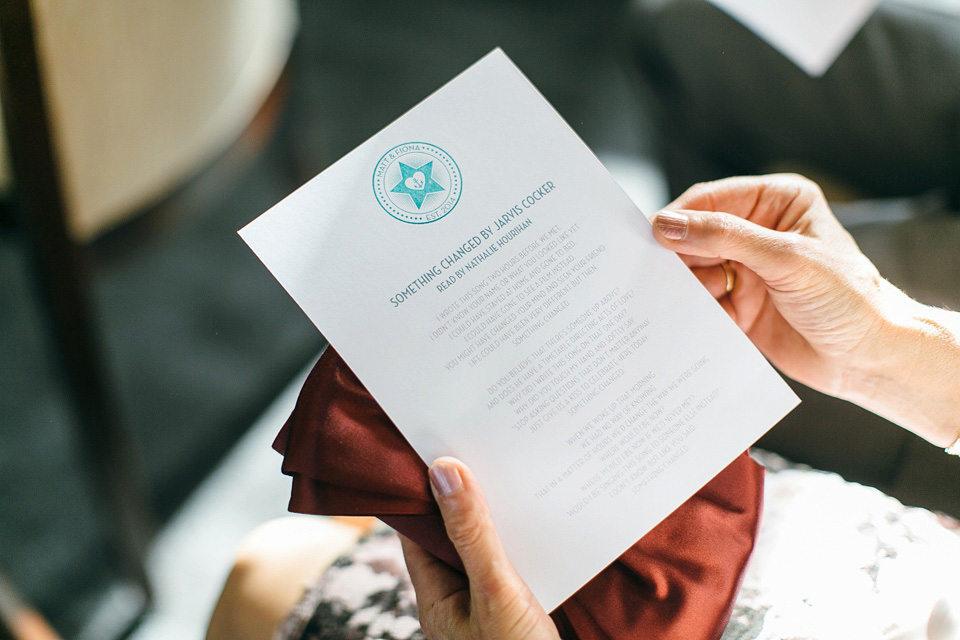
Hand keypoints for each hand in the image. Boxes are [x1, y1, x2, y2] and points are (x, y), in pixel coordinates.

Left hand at [400, 457, 559, 639]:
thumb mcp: (494, 590)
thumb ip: (471, 534)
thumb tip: (444, 472)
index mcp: (437, 596)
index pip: (419, 530)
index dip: (427, 490)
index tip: (442, 451)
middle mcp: (458, 598)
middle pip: (455, 534)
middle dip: (470, 497)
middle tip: (487, 452)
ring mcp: (488, 604)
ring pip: (488, 548)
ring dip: (503, 519)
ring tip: (521, 478)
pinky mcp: (519, 609)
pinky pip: (517, 564)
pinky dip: (527, 542)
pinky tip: (546, 522)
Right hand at [652, 174, 959, 447]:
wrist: (870, 360)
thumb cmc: (848, 299)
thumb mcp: (787, 259)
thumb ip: (725, 238)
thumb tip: (667, 225)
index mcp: (777, 201)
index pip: (713, 200)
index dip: (680, 218)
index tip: (650, 238)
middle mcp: (759, 231)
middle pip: (697, 236)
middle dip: (678, 257)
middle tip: (654, 276)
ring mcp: (746, 270)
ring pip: (694, 271)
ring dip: (685, 288)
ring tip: (685, 304)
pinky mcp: (739, 306)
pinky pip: (701, 303)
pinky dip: (693, 312)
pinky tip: (691, 321)